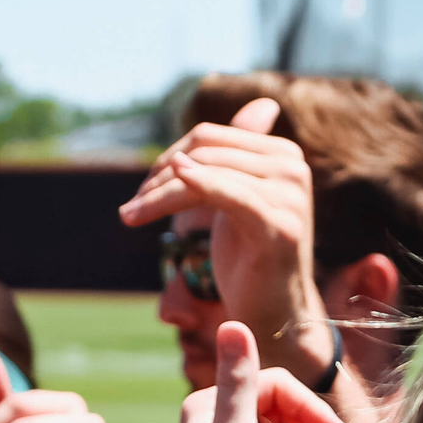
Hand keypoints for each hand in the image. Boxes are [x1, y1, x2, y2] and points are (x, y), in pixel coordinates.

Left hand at [119, 97, 335, 380]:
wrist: (274, 317)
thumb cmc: (250, 262)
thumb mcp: (238, 201)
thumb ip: (236, 159)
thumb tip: (263, 104)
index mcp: (284, 154)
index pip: (211, 137)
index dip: (169, 158)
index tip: (143, 190)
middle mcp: (293, 167)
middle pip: (205, 151)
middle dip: (159, 176)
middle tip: (131, 208)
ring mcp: (290, 195)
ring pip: (205, 171)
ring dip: (159, 194)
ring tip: (130, 215)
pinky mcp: (279, 224)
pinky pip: (224, 193)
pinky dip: (188, 188)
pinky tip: (153, 199)